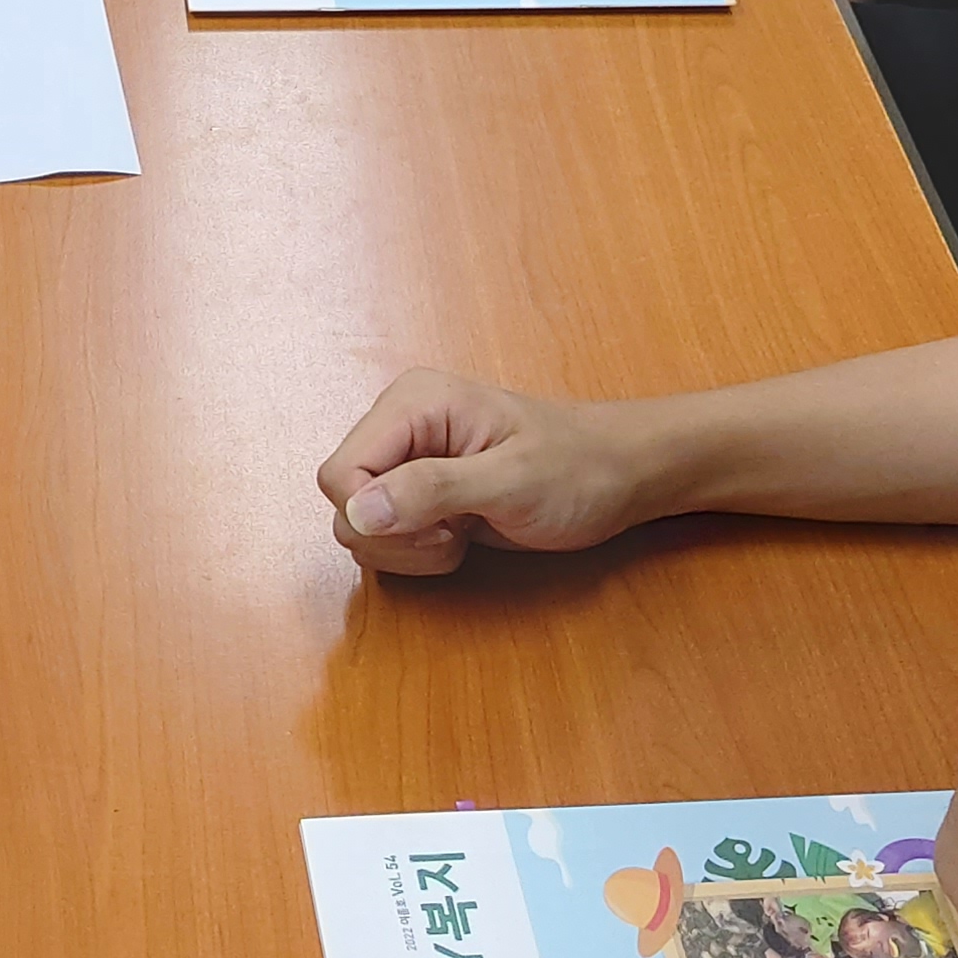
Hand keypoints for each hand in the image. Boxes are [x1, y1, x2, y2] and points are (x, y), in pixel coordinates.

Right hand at [318, 369, 668, 574]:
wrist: (618, 475)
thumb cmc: (578, 468)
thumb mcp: (511, 481)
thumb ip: (432, 490)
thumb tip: (358, 512)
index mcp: (412, 404)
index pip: (339, 474)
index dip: (373, 517)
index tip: (435, 529)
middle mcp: (398, 426)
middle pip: (342, 502)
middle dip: (392, 538)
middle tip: (453, 536)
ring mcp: (406, 460)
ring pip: (357, 525)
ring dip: (404, 550)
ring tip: (460, 535)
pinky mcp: (417, 492)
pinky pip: (383, 535)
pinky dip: (414, 553)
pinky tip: (459, 539)